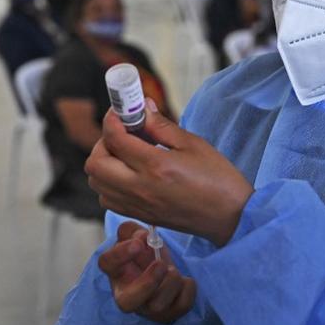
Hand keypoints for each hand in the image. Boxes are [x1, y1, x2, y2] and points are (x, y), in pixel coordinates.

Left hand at [85, 99, 253, 246]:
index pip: (114, 139)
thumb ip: (161, 125)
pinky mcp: (139, 215)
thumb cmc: (217, 178)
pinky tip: (129, 173)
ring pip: (96, 183)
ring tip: (126, 153)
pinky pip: (108, 198)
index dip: (112, 119)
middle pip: (95, 163)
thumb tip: (141, 107)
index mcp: (155, 166)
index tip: (119, 111)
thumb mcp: (192, 143)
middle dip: (103, 141)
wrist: (229, 216)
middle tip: (123, 132)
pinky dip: (109, 182)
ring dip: (104, 163)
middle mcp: (140, 188)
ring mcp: (137, 205)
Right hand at [98, 221, 196, 323]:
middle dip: (147, 283)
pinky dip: (188, 289)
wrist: (163, 270)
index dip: (120, 254)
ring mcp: (148, 308)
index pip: (106, 263)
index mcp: (116, 271)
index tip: (138, 244)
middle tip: (160, 264)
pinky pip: (181, 306)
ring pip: (157, 305)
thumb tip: (143, 236)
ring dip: (171, 282)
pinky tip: (184, 280)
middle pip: (126, 302)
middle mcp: (128, 294)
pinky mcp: (169, 313)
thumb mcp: (137, 237)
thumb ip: (133, 230)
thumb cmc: (145, 254)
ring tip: (173, 270)